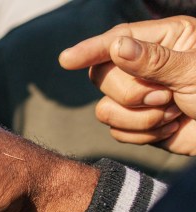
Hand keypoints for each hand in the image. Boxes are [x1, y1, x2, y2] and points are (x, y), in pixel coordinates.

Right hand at [60, 16, 195, 154]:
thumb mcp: (194, 70)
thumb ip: (154, 59)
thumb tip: (117, 47)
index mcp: (165, 40)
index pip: (117, 40)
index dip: (90, 50)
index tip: (66, 60)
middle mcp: (146, 66)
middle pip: (104, 76)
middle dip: (131, 93)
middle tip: (165, 97)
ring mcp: (140, 96)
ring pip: (105, 108)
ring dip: (139, 118)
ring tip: (171, 113)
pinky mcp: (138, 124)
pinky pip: (116, 131)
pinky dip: (142, 134)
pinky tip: (169, 127)